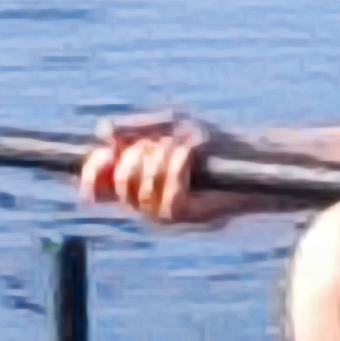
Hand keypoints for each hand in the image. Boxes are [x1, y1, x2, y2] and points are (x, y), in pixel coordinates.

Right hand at [77, 111, 258, 228]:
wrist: (247, 154)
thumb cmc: (208, 139)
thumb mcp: (169, 124)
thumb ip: (136, 126)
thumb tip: (101, 132)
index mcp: (133, 181)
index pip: (97, 188)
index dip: (92, 173)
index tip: (103, 152)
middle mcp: (143, 202)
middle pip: (118, 185)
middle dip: (134, 156)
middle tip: (156, 142)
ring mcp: (162, 213)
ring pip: (142, 192)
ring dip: (158, 159)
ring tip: (176, 145)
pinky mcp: (185, 217)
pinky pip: (169, 196)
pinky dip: (176, 168)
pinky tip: (187, 152)